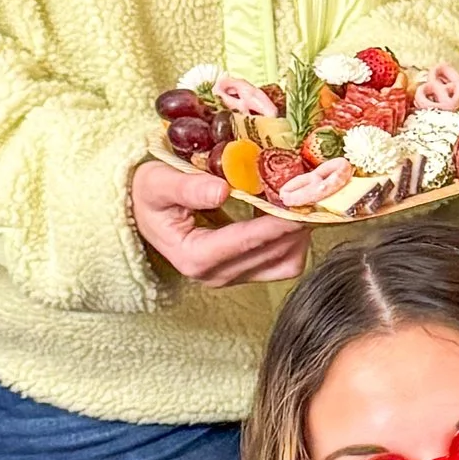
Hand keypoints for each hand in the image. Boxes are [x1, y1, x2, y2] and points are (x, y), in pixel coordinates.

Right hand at [131, 157, 309, 285]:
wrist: (143, 212)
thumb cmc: (149, 196)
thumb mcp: (157, 183)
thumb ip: (187, 187)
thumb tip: (222, 189)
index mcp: (194, 256)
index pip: (247, 241)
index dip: (278, 222)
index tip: (301, 202)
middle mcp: (216, 274)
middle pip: (273, 254)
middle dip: (297, 224)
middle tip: (315, 192)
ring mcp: (232, 276)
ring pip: (285, 262)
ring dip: (300, 233)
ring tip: (305, 200)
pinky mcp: (244, 272)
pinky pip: (282, 262)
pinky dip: (293, 239)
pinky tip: (292, 212)